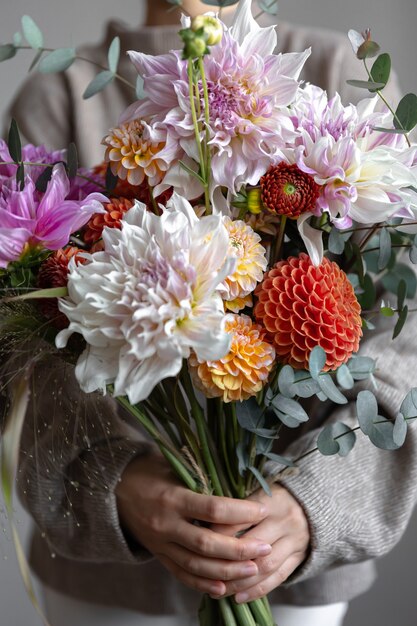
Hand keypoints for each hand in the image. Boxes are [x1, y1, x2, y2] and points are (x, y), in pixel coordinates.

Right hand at [116, 452, 271, 596]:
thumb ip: (202, 480)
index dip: (241, 511)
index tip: (262, 510)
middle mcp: (167, 524)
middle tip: (264, 548)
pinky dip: (202, 583)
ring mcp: (161, 543)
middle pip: (207, 544)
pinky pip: (181, 574)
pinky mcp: (158, 554)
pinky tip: (222, 588)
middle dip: (239, 549)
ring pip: (196, 565)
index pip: (213, 508)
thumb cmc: (149, 472)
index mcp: (173, 497)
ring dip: (226, 571)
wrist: (114, 489)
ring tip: (252, 570)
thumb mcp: (174, 468)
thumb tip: (238, 489)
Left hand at [211, 484, 309, 602]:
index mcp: (271, 501)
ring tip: (219, 590)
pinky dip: (257, 590)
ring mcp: (295, 541)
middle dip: (227, 562)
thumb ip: (237, 507)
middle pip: (253, 546)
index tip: (199, 541)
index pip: (241, 519)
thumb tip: (204, 524)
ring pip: (264, 566)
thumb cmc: (276, 498)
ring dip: (240, 582)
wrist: (314, 504)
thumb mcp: (259, 492)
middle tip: (204, 571)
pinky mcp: (299, 558)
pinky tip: (239, 597)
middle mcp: (285, 521)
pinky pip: (278, 578)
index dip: (219, 532)